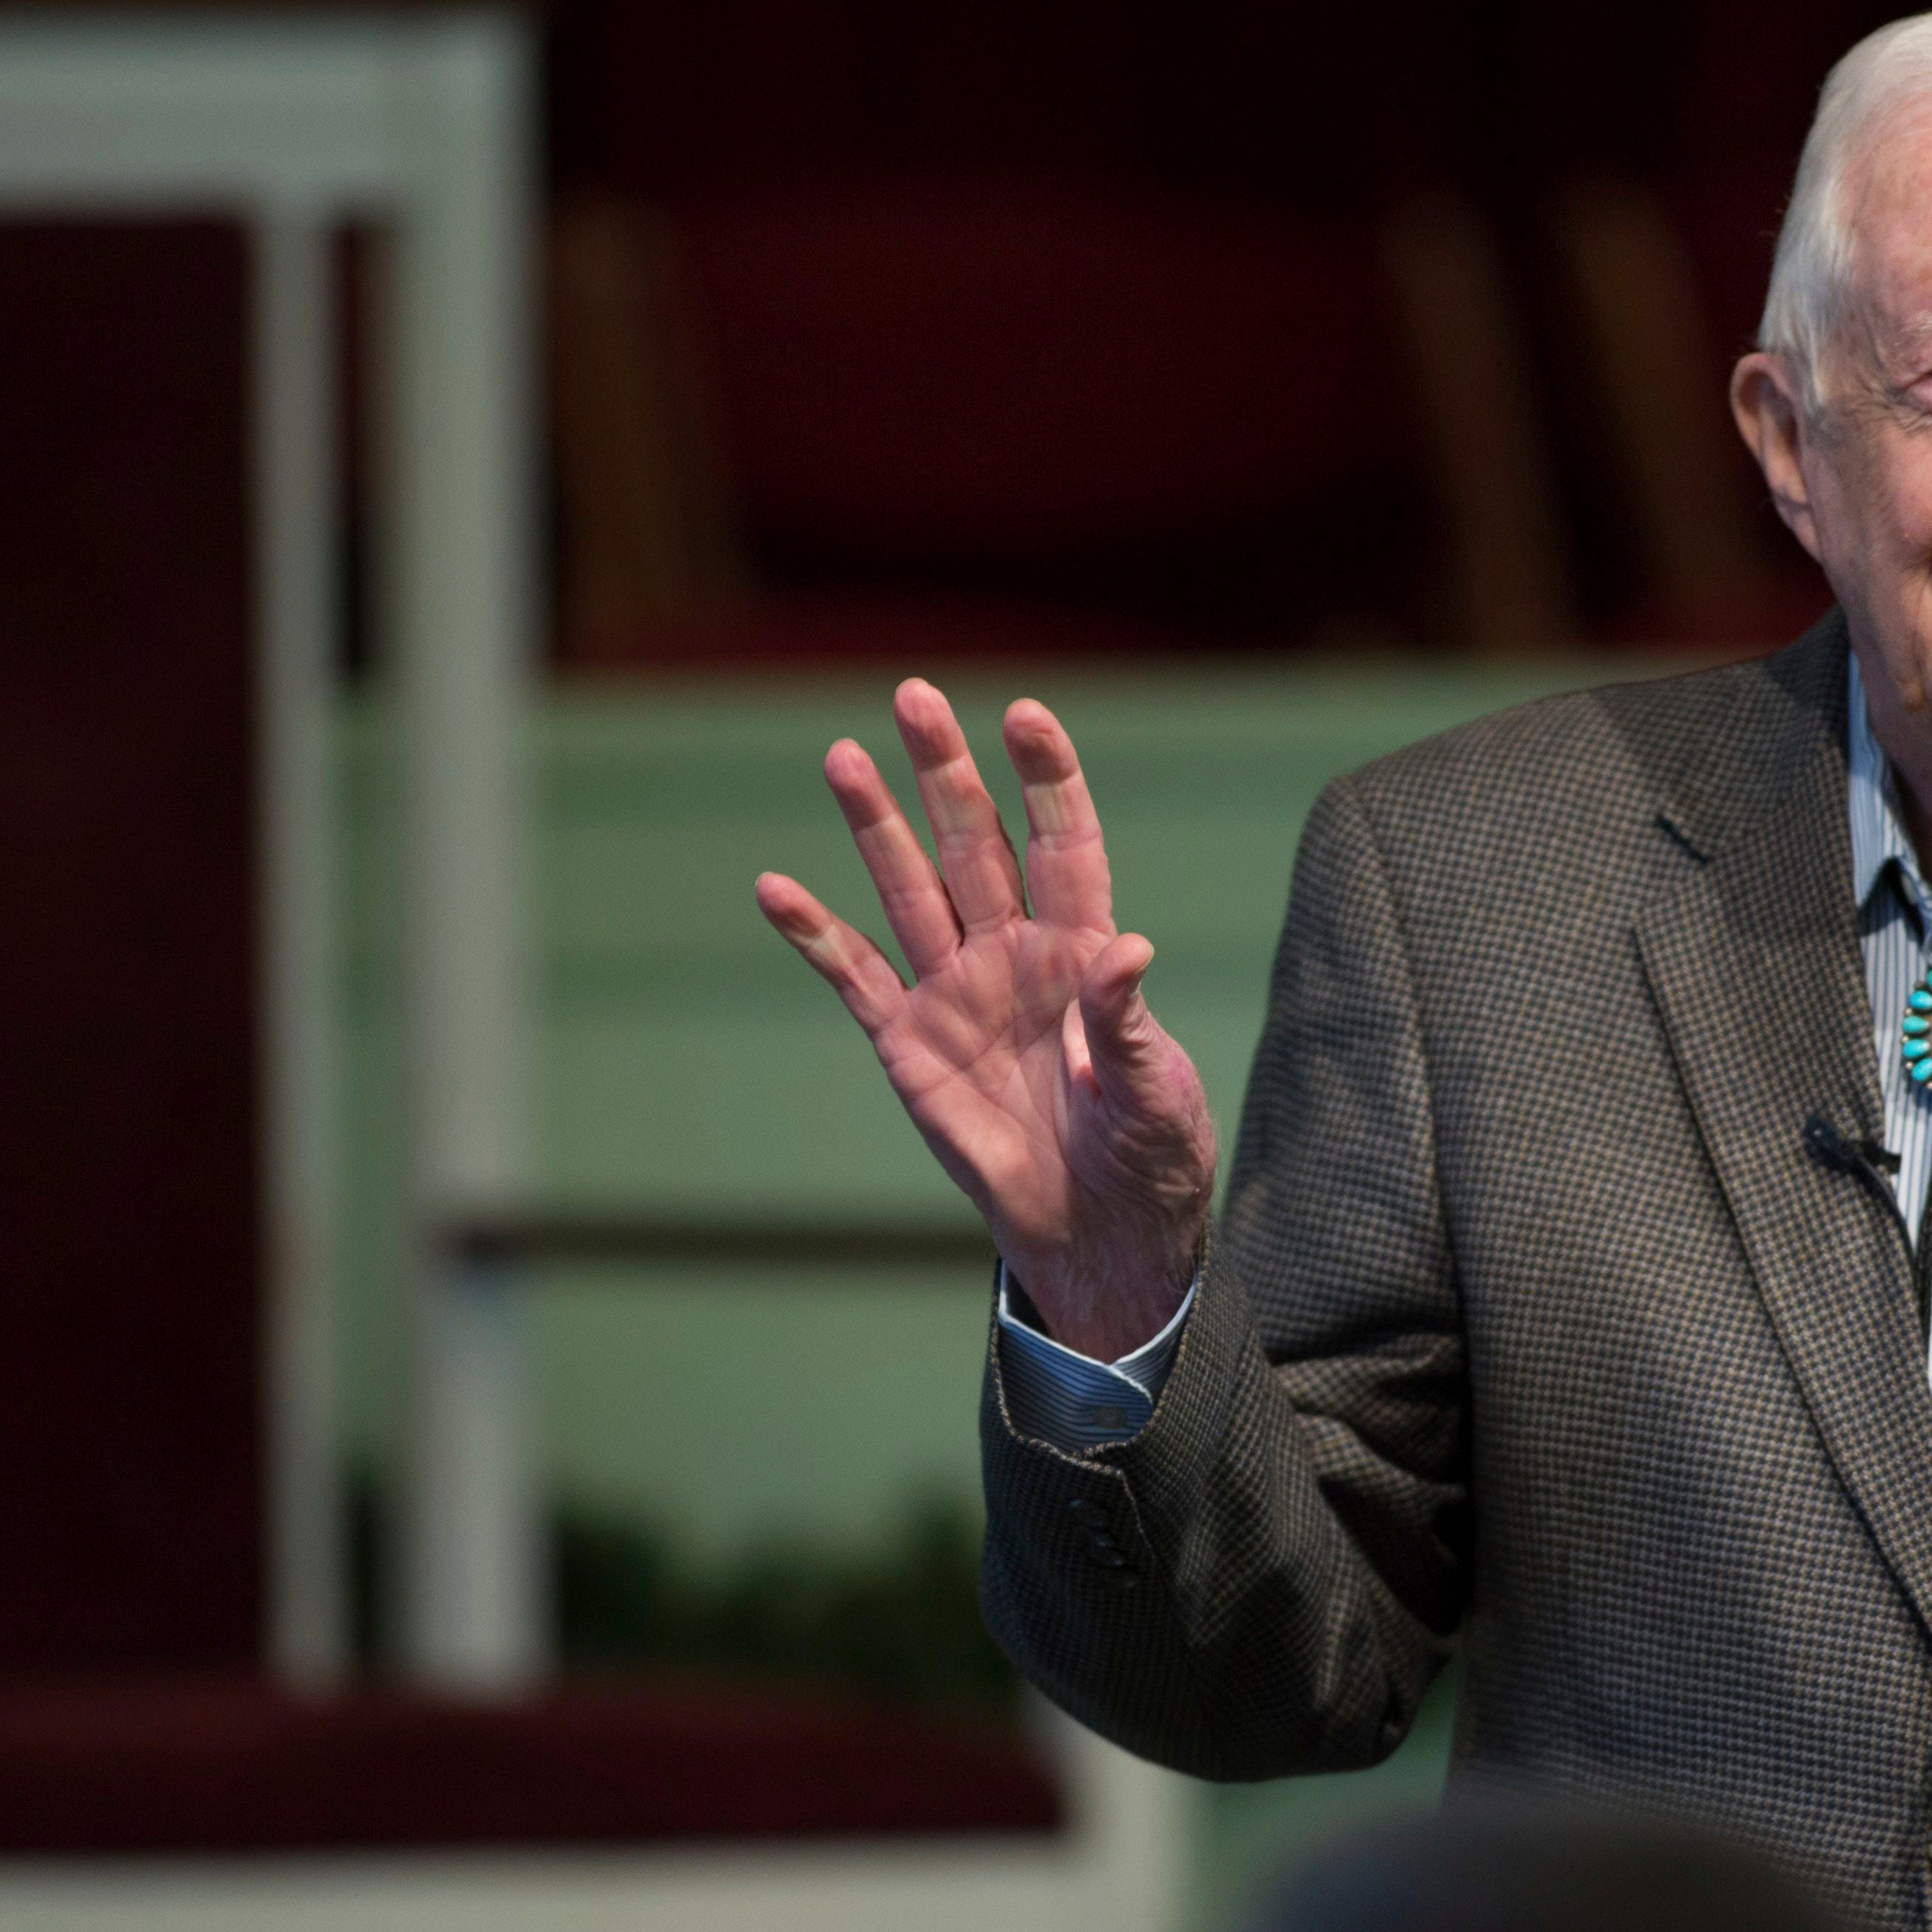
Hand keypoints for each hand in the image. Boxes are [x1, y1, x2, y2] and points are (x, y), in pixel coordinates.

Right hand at [756, 680, 1218, 1361]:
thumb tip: (1129, 950)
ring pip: (909, 889)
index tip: (1025, 715)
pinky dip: (816, 935)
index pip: (1064, 845)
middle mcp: (1014, 954)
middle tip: (916, 696)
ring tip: (842, 756)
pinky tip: (775, 888)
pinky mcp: (909, 1044)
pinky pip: (856, 976)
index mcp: (1085, 952)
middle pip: (974, 844)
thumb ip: (1131, 1024)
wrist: (1098, 1235)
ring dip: (875, 826)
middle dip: (945, 773)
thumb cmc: (1147, 1158)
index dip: (1046, 781)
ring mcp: (955, 993)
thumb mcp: (1155, 1093)